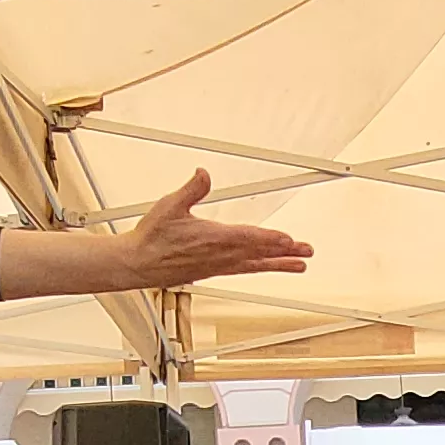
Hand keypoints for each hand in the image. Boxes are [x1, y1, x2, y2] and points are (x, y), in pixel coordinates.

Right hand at [120, 169, 311, 286]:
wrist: (137, 264)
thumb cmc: (151, 238)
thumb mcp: (169, 206)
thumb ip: (190, 189)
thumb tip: (204, 173)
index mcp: (212, 239)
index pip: (248, 238)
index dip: (270, 239)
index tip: (289, 240)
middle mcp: (219, 256)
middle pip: (258, 253)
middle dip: (284, 252)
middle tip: (307, 252)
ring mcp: (218, 266)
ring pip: (254, 265)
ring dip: (278, 264)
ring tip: (298, 265)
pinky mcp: (213, 271)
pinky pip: (243, 270)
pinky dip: (259, 268)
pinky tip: (267, 266)